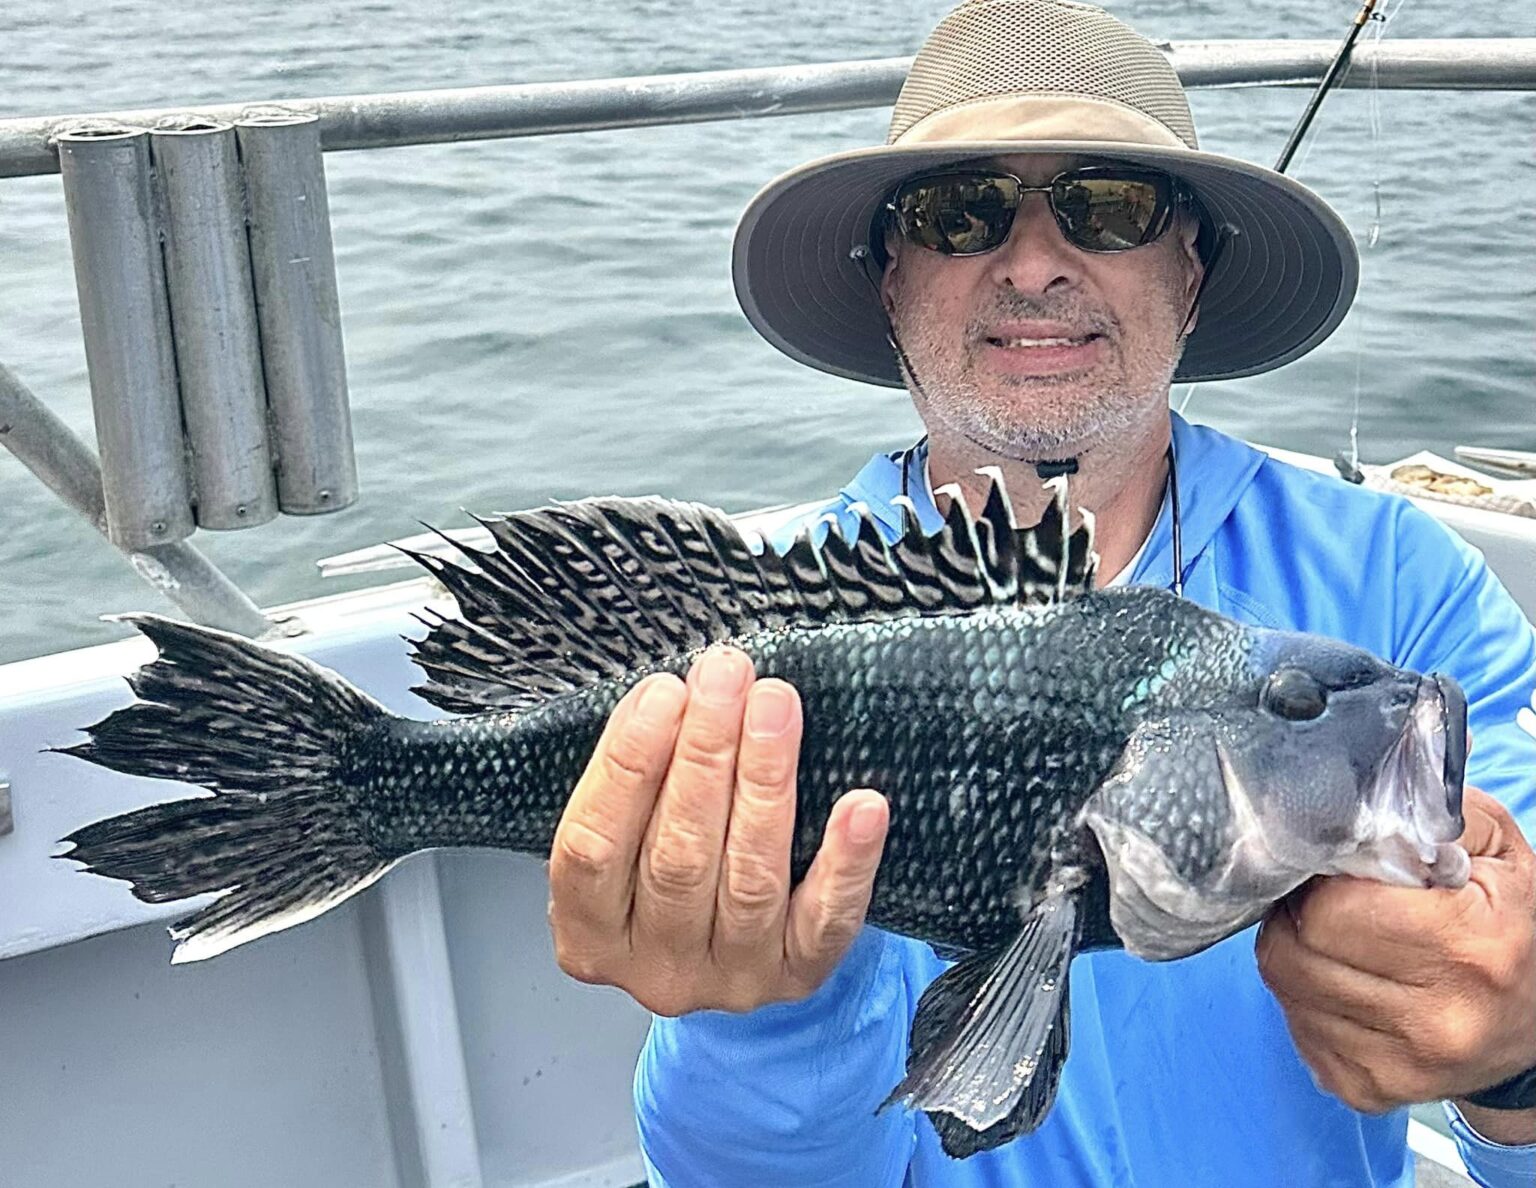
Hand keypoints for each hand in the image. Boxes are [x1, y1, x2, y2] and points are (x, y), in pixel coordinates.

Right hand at [547, 646, 889, 1016]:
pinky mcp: (800, 978)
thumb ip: (639, 776)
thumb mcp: (627, 835)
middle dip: (704, 753)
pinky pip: (827, 920)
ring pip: (749, 877)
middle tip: (726, 677)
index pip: (594, 844)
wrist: (730, 952)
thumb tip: (672, 694)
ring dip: (765, 780)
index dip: (628, 764)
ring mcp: (731, 978)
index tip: (664, 693)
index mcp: (589, 930)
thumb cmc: (664, 870)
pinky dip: (846, 860)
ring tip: (774, 707)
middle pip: (676, 855)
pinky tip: (862, 806)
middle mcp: (656, 966)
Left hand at [1257, 787, 1535, 1121]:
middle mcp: (1438, 1019)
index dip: (1318, 880)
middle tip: (1323, 900)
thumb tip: (1352, 796)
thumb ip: (1423, 812)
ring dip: (1294, 954)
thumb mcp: (1491, 847)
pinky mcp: (1368, 1091)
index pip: (1328, 911)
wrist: (1534, 1021)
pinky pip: (1294, 1028)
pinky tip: (1344, 982)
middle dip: (1295, 915)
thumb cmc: (1505, 919)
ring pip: (1284, 989)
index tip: (1334, 870)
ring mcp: (1402, 1065)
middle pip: (1293, 951)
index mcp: (1469, 946)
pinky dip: (1304, 999)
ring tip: (1336, 939)